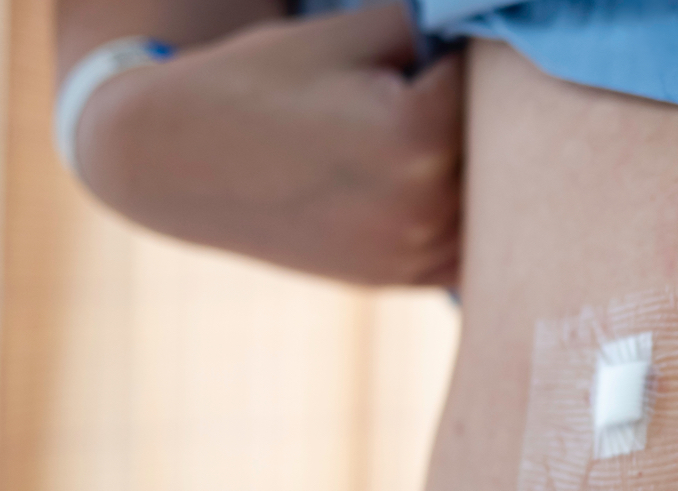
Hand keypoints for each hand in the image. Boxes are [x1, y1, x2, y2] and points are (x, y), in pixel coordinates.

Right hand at [75, 4, 462, 286]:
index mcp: (417, 131)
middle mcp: (423, 202)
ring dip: (482, 169)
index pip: (495, 83)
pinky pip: (468, 248)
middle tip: (443, 92)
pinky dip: (465, 216)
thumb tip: (490, 21)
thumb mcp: (345, 31)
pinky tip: (433, 183)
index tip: (447, 50)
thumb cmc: (258, 81)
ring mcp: (412, 250)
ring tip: (418, 137)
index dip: (475, 57)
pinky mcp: (398, 278)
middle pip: (503, 148)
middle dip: (489, 116)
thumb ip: (429, 24)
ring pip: (492, 202)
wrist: (174, 161)